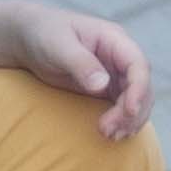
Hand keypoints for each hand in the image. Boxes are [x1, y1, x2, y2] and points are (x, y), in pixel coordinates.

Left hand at [7, 2, 152, 139]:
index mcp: (113, 39)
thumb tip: (102, 84)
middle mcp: (120, 57)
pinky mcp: (107, 89)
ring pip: (137, 100)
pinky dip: (121, 122)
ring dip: (129, 120)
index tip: (129, 111)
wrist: (29, 38)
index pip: (138, 65)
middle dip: (132, 111)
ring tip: (110, 136)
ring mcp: (115, 74)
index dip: (139, 89)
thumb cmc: (43, 34)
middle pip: (141, 86)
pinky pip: (123, 107)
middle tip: (108, 131)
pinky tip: (111, 134)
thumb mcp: (57, 45)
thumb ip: (80, 62)